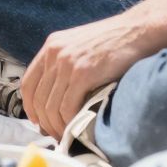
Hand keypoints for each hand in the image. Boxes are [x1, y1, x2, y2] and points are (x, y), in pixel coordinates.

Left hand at [21, 15, 157, 139]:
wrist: (138, 30)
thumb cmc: (114, 40)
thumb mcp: (80, 45)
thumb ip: (66, 62)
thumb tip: (58, 92)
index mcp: (52, 45)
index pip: (28, 82)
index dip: (29, 106)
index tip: (36, 120)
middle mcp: (55, 53)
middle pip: (38, 98)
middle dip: (44, 122)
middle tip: (53, 134)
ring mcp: (68, 63)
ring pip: (51, 106)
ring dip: (56, 126)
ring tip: (66, 136)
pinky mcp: (83, 74)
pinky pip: (67, 107)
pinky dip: (69, 123)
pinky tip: (76, 129)